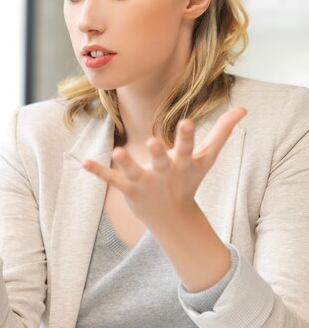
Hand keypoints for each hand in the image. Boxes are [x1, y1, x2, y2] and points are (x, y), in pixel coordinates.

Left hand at [83, 107, 246, 230]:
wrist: (173, 218)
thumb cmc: (190, 181)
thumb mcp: (207, 158)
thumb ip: (222, 132)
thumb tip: (243, 108)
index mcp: (184, 164)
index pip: (187, 147)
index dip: (187, 136)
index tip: (187, 121)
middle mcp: (165, 173)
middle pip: (162, 161)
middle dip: (159, 152)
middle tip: (153, 141)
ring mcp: (146, 183)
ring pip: (134, 171)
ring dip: (125, 162)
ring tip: (117, 151)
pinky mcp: (129, 190)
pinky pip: (113, 180)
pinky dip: (100, 172)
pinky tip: (85, 162)